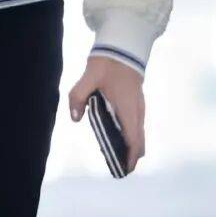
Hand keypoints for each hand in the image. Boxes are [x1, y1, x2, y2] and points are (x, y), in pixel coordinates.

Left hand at [68, 54, 145, 173]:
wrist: (123, 46)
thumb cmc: (107, 63)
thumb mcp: (88, 77)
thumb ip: (78, 96)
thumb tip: (76, 118)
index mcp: (127, 107)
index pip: (133, 138)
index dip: (130, 156)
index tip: (125, 170)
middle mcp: (137, 110)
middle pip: (140, 140)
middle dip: (132, 156)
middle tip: (120, 170)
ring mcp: (139, 106)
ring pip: (140, 133)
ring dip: (133, 147)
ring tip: (120, 159)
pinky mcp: (137, 102)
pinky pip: (137, 125)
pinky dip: (132, 136)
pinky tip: (120, 139)